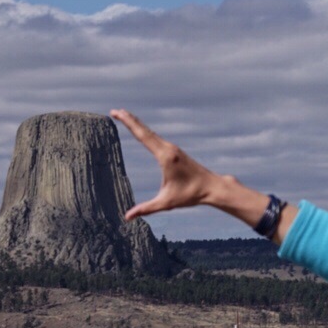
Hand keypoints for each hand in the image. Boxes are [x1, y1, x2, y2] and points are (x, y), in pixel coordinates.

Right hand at [110, 109, 229, 219]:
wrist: (212, 188)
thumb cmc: (190, 195)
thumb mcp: (166, 203)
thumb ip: (146, 209)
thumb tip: (127, 217)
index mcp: (165, 156)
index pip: (142, 136)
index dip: (129, 123)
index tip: (117, 113)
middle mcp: (169, 148)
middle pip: (145, 130)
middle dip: (130, 120)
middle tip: (115, 110)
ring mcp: (173, 149)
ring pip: (151, 133)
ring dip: (138, 125)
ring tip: (125, 117)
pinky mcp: (176, 152)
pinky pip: (157, 138)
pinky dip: (147, 132)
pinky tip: (143, 132)